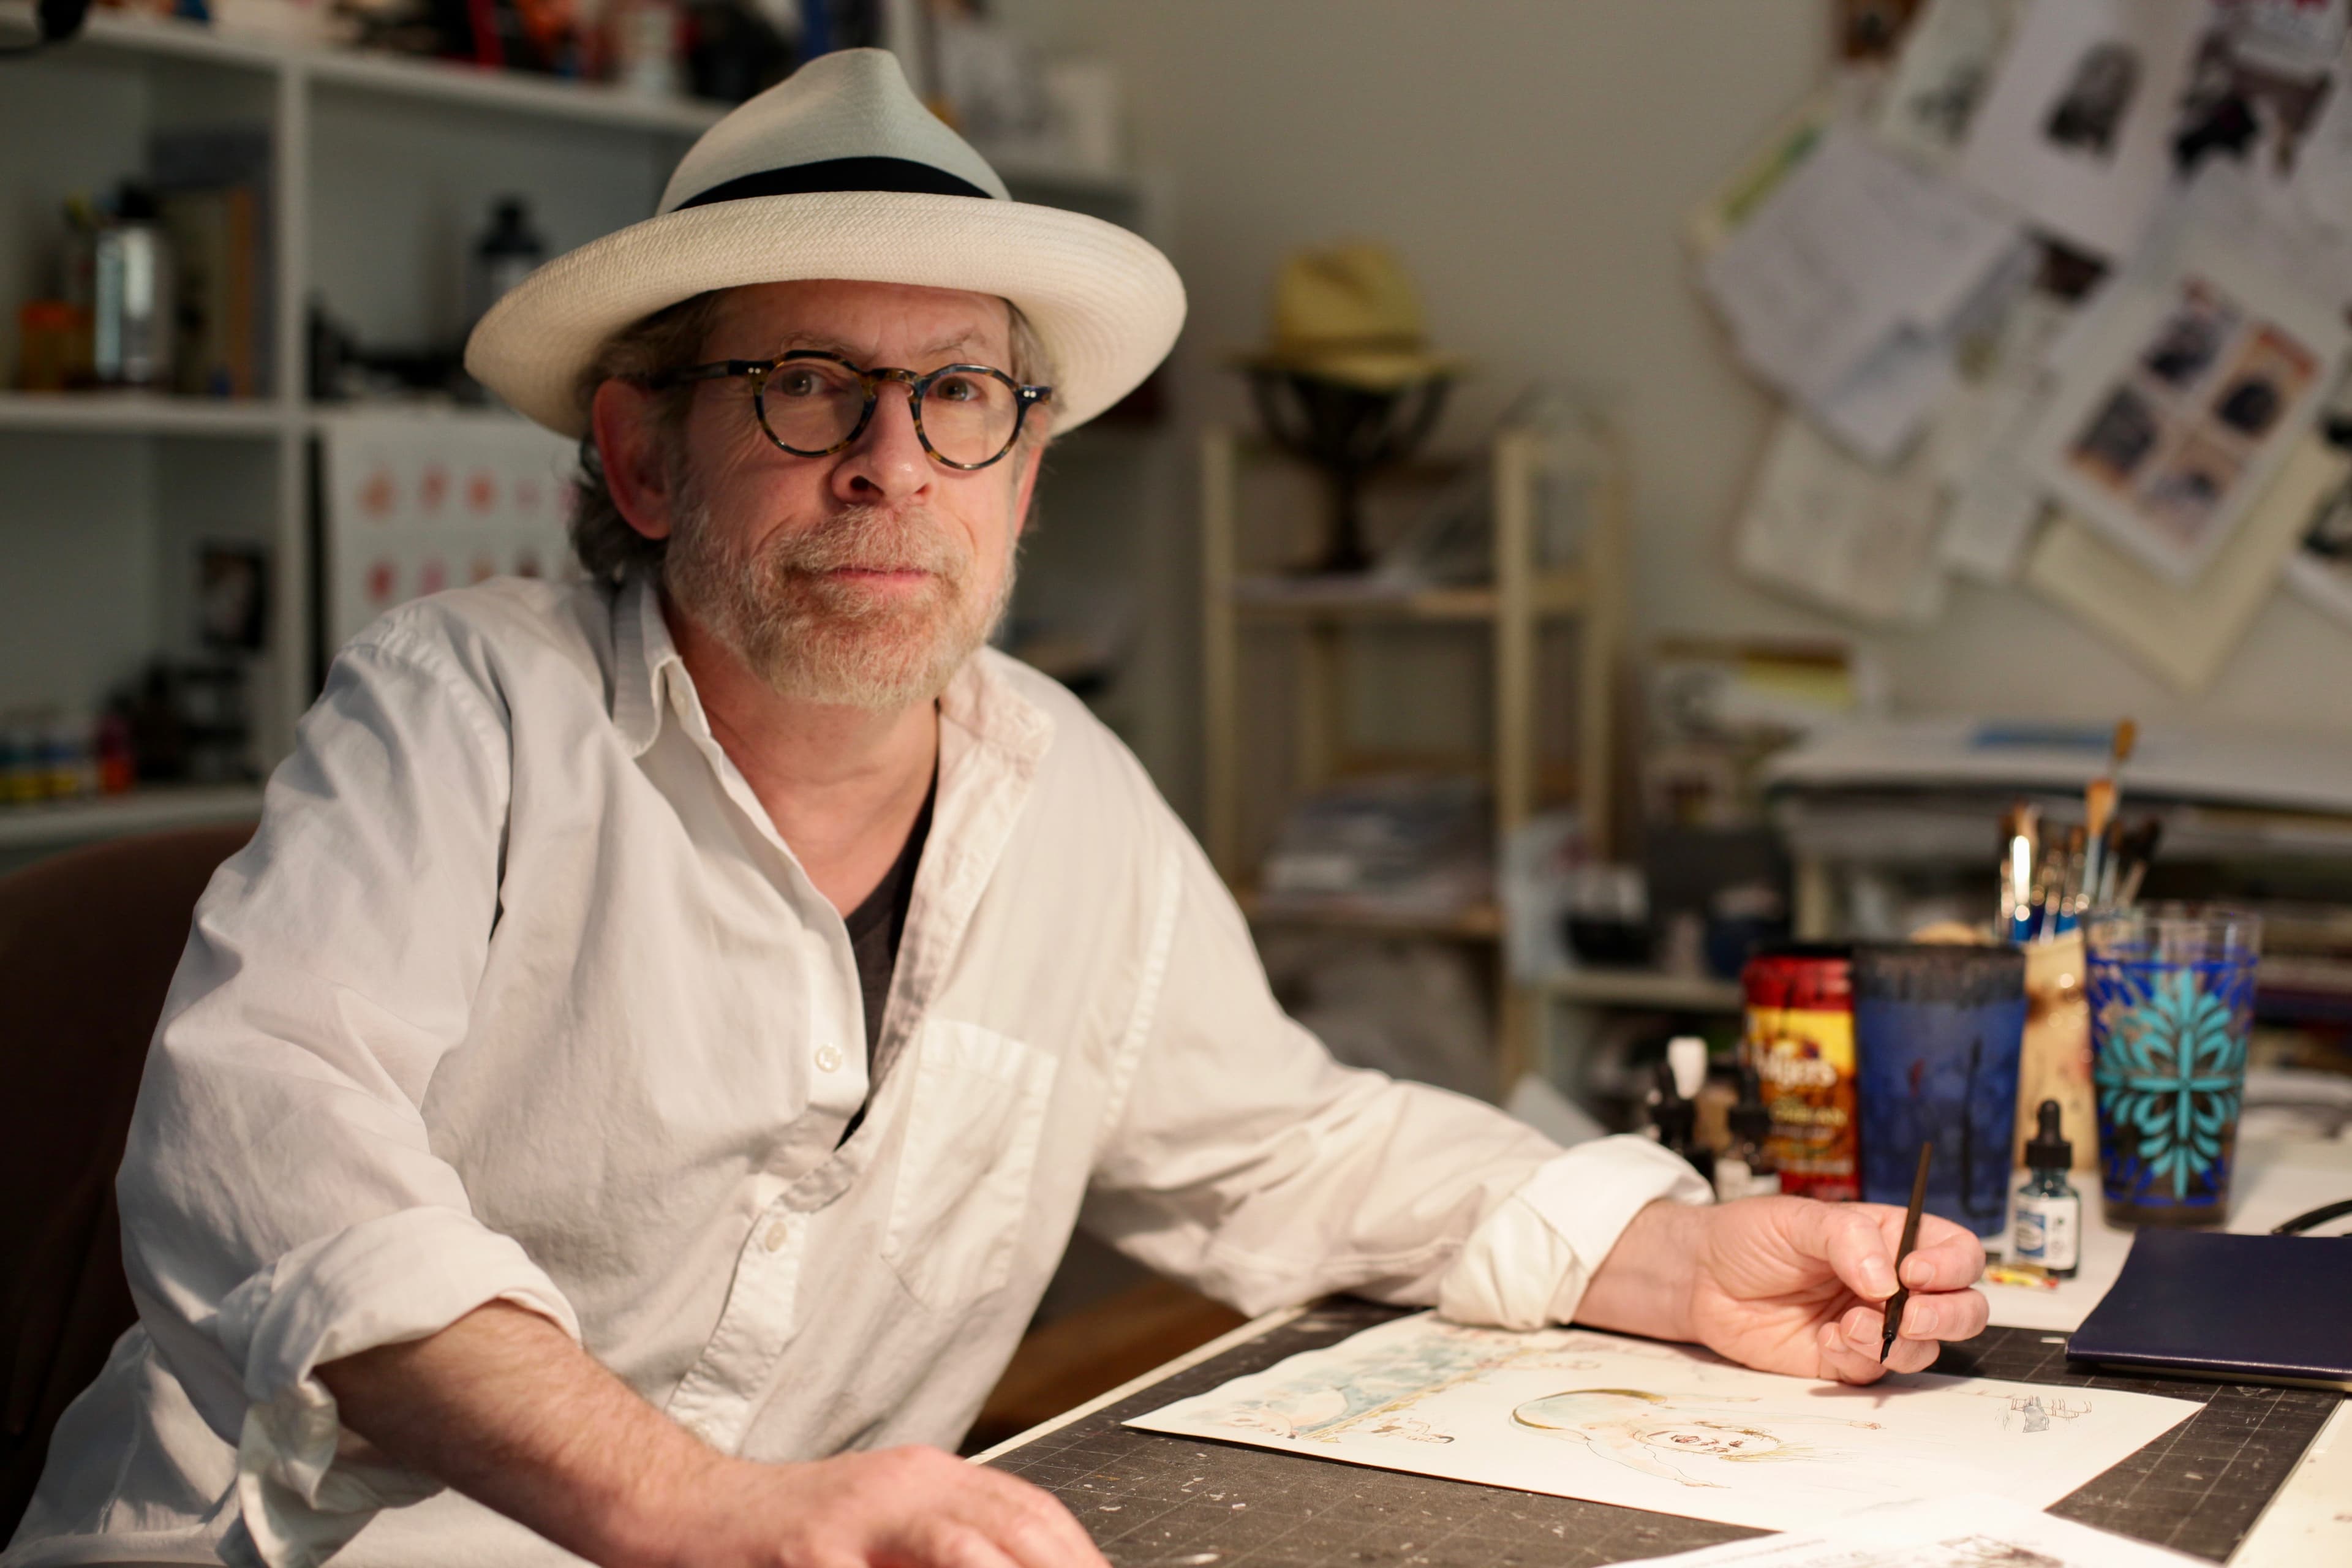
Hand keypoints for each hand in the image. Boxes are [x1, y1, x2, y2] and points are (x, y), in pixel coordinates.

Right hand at [661, 1445, 1111, 1567]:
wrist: (684, 1512)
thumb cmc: (787, 1535)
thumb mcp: (881, 1526)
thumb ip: (947, 1545)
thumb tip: (1022, 1562)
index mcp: (927, 1477)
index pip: (1029, 1509)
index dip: (1076, 1551)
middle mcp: (901, 1487)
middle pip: (1009, 1526)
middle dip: (1061, 1565)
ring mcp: (855, 1519)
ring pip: (959, 1550)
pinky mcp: (808, 1553)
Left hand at [1684, 1197, 1989, 1383]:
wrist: (1702, 1278)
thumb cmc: (1751, 1237)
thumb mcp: (1797, 1219)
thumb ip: (1846, 1239)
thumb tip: (1889, 1280)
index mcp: (1892, 1239)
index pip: (1955, 1252)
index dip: (1951, 1265)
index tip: (1913, 1271)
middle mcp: (1894, 1285)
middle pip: (1963, 1307)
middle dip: (1948, 1316)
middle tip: (1908, 1314)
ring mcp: (1874, 1325)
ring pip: (1927, 1348)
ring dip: (1898, 1342)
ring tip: (1847, 1325)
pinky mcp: (1847, 1360)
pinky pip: (1877, 1372)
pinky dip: (1859, 1359)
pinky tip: (1823, 1338)